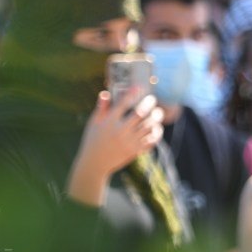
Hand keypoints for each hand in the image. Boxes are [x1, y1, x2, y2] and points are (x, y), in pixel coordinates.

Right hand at [67, 89, 162, 206]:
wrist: (94, 163)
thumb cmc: (93, 140)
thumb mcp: (94, 123)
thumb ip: (102, 108)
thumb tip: (105, 93)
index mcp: (109, 122)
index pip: (122, 104)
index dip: (132, 94)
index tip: (139, 87)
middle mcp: (120, 131)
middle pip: (140, 114)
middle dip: (149, 105)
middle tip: (152, 100)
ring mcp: (129, 142)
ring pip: (148, 127)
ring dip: (156, 118)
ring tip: (158, 113)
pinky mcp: (134, 151)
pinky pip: (150, 141)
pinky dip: (156, 134)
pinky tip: (157, 128)